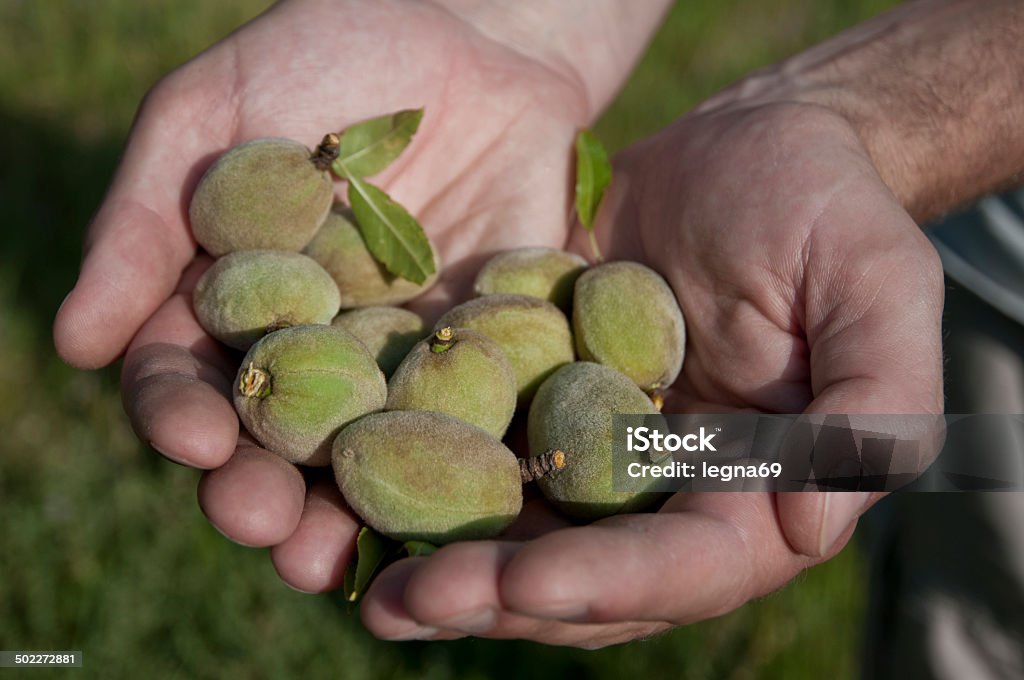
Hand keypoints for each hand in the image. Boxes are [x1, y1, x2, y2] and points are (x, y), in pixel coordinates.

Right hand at [51, 0, 645, 581]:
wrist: (481, 33)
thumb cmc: (331, 51)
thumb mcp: (215, 111)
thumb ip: (144, 220)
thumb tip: (75, 342)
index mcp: (236, 303)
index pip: (191, 377)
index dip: (183, 414)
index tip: (195, 440)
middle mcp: (316, 349)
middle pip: (278, 444)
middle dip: (262, 492)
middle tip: (263, 527)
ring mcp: (405, 360)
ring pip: (368, 458)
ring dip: (348, 515)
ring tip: (333, 560)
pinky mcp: (492, 354)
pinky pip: (474, 421)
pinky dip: (462, 471)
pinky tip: (453, 511)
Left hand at [358, 101, 943, 645]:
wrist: (741, 144)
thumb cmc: (824, 205)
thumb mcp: (875, 282)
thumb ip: (872, 404)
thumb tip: (814, 530)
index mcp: (754, 490)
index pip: (684, 567)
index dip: (604, 584)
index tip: (522, 584)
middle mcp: (669, 494)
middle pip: (585, 575)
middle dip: (497, 594)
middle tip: (404, 603)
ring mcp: (599, 455)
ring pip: (521, 534)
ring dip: (443, 564)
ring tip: (357, 581)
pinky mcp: (541, 401)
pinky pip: (480, 454)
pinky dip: (422, 481)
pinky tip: (353, 492)